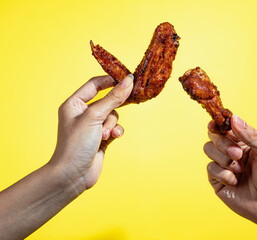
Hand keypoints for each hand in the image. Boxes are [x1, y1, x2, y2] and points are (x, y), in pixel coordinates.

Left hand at [50, 74, 132, 190]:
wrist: (73, 175)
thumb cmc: (75, 144)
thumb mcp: (94, 117)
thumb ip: (112, 99)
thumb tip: (128, 82)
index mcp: (74, 104)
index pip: (94, 85)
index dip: (110, 80)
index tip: (126, 79)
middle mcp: (83, 113)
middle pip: (107, 100)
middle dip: (112, 107)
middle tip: (129, 99)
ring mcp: (93, 126)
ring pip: (112, 115)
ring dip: (112, 124)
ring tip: (105, 134)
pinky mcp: (102, 138)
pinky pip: (115, 128)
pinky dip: (116, 131)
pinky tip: (113, 137)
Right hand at [204, 115, 256, 225]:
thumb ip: (251, 135)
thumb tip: (234, 117)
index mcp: (243, 141)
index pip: (226, 126)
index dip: (218, 123)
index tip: (215, 124)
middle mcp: (231, 150)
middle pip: (214, 136)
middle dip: (223, 143)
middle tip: (238, 155)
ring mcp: (223, 165)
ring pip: (208, 149)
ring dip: (223, 159)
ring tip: (239, 170)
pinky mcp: (217, 180)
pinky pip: (210, 169)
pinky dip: (222, 174)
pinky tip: (235, 182)